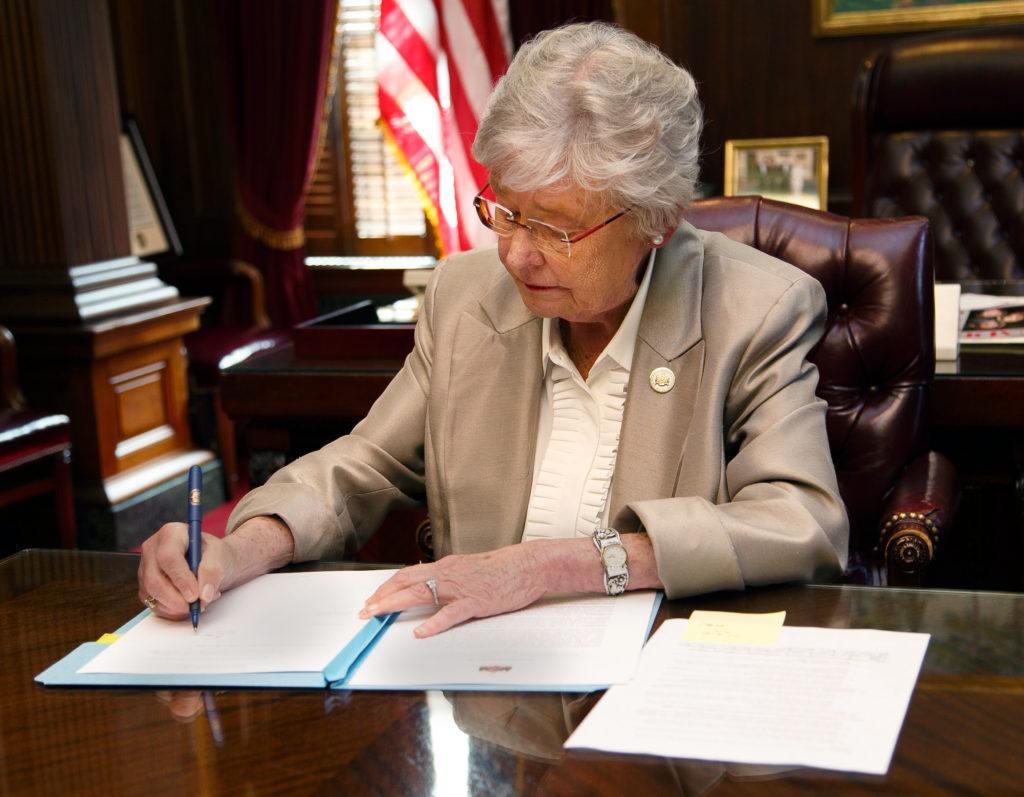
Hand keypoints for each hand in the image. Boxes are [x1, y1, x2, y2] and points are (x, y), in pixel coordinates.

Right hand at [137, 516, 294, 621]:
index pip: (168, 557)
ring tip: (193, 611)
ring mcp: (147, 566)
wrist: (221, 563)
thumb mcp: (224, 559)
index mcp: (171, 533)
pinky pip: (150, 602)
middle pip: (153, 576)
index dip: (180, 578)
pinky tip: (185, 611)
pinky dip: (166, 610)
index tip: (196, 596)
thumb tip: (205, 595)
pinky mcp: (147, 584)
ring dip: (170, 606)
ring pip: (148, 591)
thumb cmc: (223, 556)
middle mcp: (153, 547)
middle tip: (194, 611)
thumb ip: (214, 573)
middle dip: (173, 597)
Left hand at [359, 544, 551, 637]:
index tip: (372, 599)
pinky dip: (434, 624)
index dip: (387, 587)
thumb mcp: (470, 570)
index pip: (408, 574)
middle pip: (406, 582)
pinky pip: (451, 613)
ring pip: (421, 594)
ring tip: (377, 614)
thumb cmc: (504, 569)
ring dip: (395, 604)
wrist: (530, 564)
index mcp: (447, 566)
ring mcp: (462, 588)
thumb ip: (450, 579)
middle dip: (382, 596)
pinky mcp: (477, 601)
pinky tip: (420, 633)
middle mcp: (449, 573)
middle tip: (364, 611)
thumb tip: (431, 590)